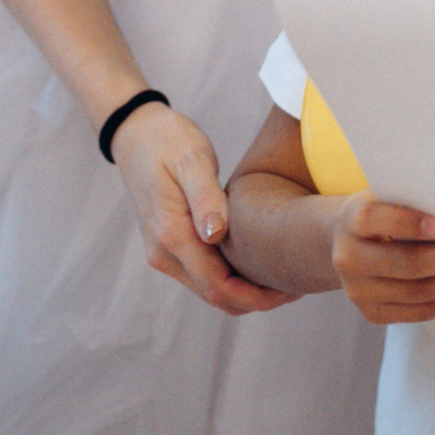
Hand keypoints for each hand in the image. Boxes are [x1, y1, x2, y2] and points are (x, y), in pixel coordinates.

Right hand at [110, 101, 298, 314]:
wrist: (136, 134)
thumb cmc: (167, 141)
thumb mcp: (191, 160)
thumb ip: (204, 198)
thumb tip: (216, 234)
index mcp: (171, 235)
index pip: (217, 287)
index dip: (257, 296)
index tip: (293, 288)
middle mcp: (164, 253)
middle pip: (216, 297)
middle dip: (257, 300)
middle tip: (299, 286)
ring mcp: (165, 253)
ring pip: (211, 290)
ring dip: (246, 293)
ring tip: (286, 276)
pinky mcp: (171, 247)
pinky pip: (205, 275)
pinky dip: (234, 279)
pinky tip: (260, 262)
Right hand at [330, 194, 434, 323]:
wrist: (349, 242)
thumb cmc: (382, 211)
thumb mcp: (388, 195)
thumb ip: (415, 198)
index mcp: (352, 219)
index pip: (374, 219)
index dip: (407, 223)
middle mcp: (349, 258)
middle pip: (406, 264)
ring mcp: (359, 291)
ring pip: (417, 293)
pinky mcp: (372, 313)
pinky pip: (417, 312)